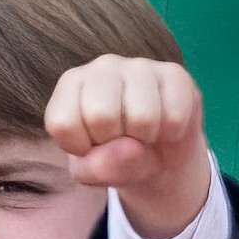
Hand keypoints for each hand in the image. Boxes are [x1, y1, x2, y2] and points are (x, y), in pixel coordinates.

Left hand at [44, 55, 210, 238]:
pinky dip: (171, 134)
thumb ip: (96, 168)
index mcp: (71, 85)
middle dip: (113, 142)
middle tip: (120, 139)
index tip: (90, 145)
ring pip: (143, 117)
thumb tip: (129, 147)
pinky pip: (175, 117)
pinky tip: (164, 126)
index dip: (80, 148)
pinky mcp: (175, 72)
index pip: (63, 123)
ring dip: (146, 139)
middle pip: (101, 116)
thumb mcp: (94, 172)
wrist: (159, 157)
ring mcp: (140, 65)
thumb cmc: (114, 158)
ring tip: (142, 133)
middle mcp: (102, 67)